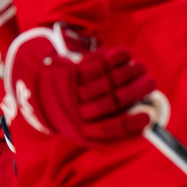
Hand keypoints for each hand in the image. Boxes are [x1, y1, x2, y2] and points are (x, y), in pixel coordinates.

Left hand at [4, 25, 156, 144]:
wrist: (35, 90)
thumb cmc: (69, 110)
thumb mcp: (82, 126)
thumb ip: (107, 126)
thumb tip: (142, 122)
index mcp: (80, 131)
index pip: (109, 129)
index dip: (131, 124)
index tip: (148, 117)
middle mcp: (75, 113)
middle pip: (111, 102)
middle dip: (135, 91)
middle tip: (151, 83)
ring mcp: (71, 91)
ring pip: (106, 81)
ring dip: (128, 72)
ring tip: (142, 67)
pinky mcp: (68, 73)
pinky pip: (95, 64)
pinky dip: (113, 58)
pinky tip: (125, 55)